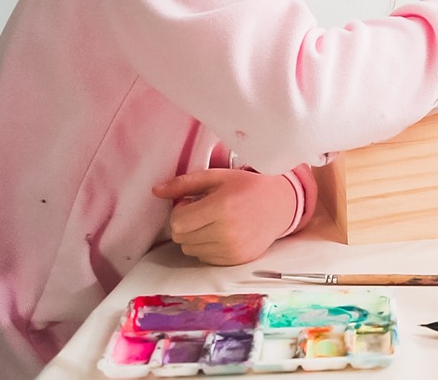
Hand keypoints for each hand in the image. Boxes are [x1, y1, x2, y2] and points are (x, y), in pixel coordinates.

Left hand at [152, 169, 295, 265]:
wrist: (282, 204)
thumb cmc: (249, 186)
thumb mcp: (218, 176)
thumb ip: (184, 183)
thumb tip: (155, 190)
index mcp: (221, 207)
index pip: (177, 221)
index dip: (180, 210)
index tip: (193, 202)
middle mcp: (227, 232)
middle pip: (181, 237)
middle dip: (186, 223)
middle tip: (204, 211)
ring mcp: (232, 249)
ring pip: (190, 250)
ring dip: (195, 236)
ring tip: (214, 221)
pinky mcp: (236, 260)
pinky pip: (205, 258)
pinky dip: (207, 247)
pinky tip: (222, 233)